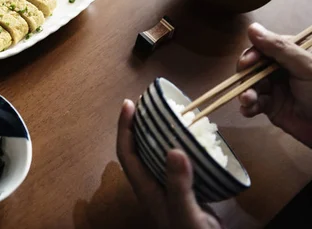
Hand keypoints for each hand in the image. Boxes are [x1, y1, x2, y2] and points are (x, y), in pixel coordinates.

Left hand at [116, 100, 222, 228]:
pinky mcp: (181, 188)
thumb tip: (174, 150)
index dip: (124, 127)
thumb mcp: (185, 211)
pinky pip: (173, 160)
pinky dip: (176, 144)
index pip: (126, 152)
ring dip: (156, 132)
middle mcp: (151, 183)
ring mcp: (165, 186)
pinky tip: (189, 137)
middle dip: (137, 124)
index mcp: (145, 187)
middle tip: (146, 102)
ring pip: (154, 153)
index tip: (128, 104)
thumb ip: (179, 185)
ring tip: (165, 112)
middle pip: (137, 148)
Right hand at [238, 23, 311, 147]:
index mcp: (291, 56)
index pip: (264, 47)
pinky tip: (248, 110)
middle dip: (246, 75)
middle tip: (244, 84)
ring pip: (250, 85)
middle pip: (252, 66)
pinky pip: (252, 103)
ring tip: (247, 100)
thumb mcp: (306, 67)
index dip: (253, 54)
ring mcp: (274, 88)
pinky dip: (247, 106)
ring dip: (245, 92)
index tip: (248, 63)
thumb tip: (252, 27)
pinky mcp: (270, 107)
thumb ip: (280, 48)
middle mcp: (280, 70)